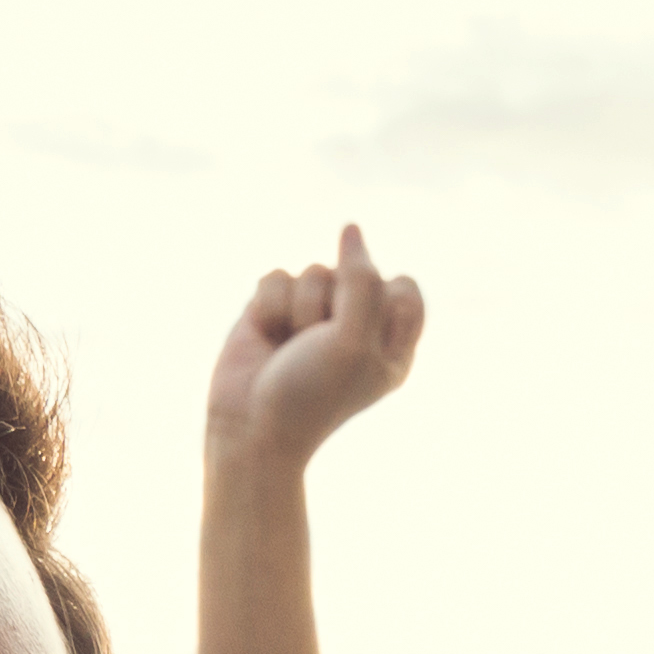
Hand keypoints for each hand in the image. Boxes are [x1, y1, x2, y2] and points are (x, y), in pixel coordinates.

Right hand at [205, 221, 427, 474]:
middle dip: (332, 305)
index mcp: (393, 343)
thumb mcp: (353, 339)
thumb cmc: (311, 392)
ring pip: (313, 270)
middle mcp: (357, 326)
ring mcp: (314, 316)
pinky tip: (266, 336)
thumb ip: (362, 279)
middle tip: (319, 346)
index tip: (360, 334)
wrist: (249, 426)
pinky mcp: (275, 308)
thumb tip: (351, 228)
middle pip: (356, 273)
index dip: (380, 301)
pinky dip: (269, 306)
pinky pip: (276, 275)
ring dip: (298, 309)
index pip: (404, 288)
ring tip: (290, 346)